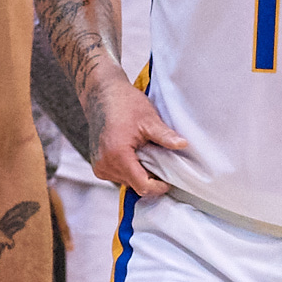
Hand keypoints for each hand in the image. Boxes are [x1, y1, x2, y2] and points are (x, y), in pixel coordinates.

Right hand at [85, 70, 188, 197]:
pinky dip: (130, 169)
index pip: (142, 185)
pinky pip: (119, 175)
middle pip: (135, 185)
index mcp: (117, 155)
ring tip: (147, 154)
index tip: (169, 180)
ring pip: (127, 181)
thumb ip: (165, 136)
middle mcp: (105, 164)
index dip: (158, 187)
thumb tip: (183, 145)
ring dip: (139, 173)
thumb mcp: (149, 119)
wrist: (102, 95)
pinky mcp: (98, 165)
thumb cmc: (124, 104)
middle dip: (150, 177)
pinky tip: (136, 154)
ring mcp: (99, 166)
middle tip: (161, 161)